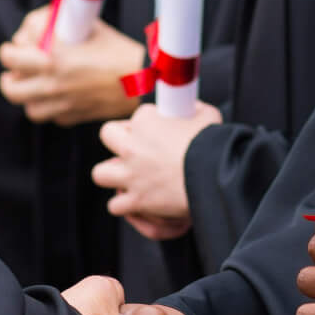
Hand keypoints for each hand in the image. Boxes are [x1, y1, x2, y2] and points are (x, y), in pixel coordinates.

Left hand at [0, 16, 145, 126]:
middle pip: (10, 87)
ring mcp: (61, 104)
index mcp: (52, 58)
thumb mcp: (86, 25)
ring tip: (36, 85)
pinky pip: (50, 117)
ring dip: (28, 95)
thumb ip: (55, 23)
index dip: (9, 50)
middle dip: (10, 77)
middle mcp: (51, 84)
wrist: (143, 79)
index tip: (16, 47)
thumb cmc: (117, 49)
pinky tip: (58, 96)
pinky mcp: (74, 117)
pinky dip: (49, 107)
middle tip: (17, 70)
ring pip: (28, 108)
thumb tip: (35, 26)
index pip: (9, 57)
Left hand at [92, 102, 220, 238]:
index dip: (148, 124)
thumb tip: (192, 108)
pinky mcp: (136, 200)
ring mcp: (130, 174)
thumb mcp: (208, 115)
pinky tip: (137, 203)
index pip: (138, 116)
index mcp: (146, 121)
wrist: (214, 175)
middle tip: (133, 150)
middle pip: (107, 134)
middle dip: (117, 141)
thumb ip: (195, 109)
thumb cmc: (213, 144)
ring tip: (127, 178)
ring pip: (100, 173)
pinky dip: (125, 206)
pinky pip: (115, 206)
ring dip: (113, 176)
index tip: (159, 132)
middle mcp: (132, 146)